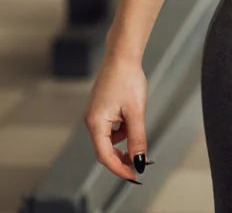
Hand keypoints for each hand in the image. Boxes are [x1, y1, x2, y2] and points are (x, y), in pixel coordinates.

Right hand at [83, 54, 149, 183]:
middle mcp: (91, 121)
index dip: (119, 168)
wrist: (122, 56)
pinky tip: (132, 113)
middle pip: (105, 149)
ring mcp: (95, 115)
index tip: (134, 176)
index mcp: (96, 123)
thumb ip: (137, 138)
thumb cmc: (127, 79)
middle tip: (139, 162)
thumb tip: (139, 160)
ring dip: (125, 138)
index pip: (105, 156)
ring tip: (138, 119)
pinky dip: (123, 128)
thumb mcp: (136, 112)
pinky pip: (112, 127)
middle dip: (122, 157)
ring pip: (111, 138)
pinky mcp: (101, 109)